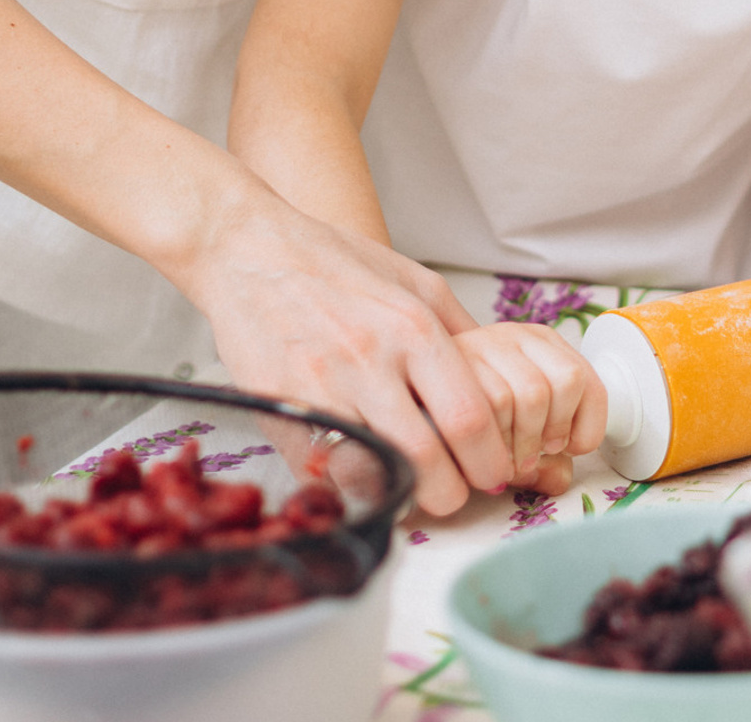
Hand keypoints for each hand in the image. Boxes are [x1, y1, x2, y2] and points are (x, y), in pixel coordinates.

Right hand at [181, 188, 523, 516]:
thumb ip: (458, 328)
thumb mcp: (415, 281)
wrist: (252, 252)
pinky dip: (347, 486)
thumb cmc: (336, 264)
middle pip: (427, 458)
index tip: (493, 474)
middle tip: (455, 494)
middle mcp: (371, 360)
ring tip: (413, 493)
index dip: (488, 459)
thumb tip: (498, 374)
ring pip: (374, 473)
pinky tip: (362, 478)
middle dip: (450, 493)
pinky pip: (321, 471)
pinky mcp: (280, 409)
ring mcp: (321, 388)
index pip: (469, 415)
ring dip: (400, 496)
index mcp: (413, 327)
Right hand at [452, 323, 608, 498]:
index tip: (569, 447)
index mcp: (538, 343)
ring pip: (526, 397)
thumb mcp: (514, 431)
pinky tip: (478, 459)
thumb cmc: (465, 416)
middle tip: (530, 458)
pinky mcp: (448, 362)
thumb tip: (560, 478)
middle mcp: (512, 336)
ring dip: (518, 446)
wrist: (409, 389)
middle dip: (550, 435)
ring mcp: (480, 345)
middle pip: (562, 383)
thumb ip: (542, 455)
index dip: (585, 422)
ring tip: (501, 461)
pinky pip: (485, 408)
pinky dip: (489, 447)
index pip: (583, 376)